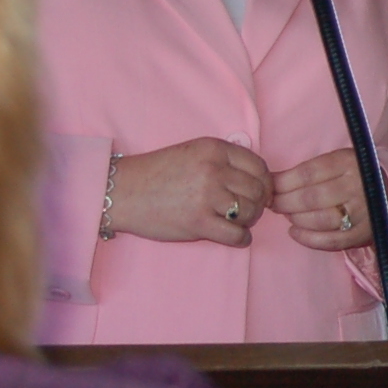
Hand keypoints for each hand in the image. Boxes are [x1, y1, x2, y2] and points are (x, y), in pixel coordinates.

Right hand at [109, 138, 269, 246]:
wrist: (123, 192)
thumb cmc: (158, 173)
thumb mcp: (193, 152)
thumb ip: (223, 159)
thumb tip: (259, 177)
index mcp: (214, 149)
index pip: (259, 166)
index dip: (264, 182)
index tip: (259, 192)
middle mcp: (214, 170)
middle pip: (258, 190)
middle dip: (258, 203)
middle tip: (247, 210)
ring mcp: (206, 196)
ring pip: (251, 212)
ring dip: (249, 221)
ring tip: (236, 221)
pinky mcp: (198, 222)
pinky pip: (237, 235)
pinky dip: (241, 239)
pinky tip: (233, 236)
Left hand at [272, 147, 373, 251]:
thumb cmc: (360, 172)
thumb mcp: (341, 159)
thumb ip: (313, 169)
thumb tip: (273, 179)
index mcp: (349, 163)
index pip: (307, 173)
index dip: (283, 182)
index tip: (269, 186)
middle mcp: (357, 187)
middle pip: (310, 198)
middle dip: (284, 202)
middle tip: (272, 203)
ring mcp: (363, 212)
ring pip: (319, 220)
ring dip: (295, 219)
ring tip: (287, 215)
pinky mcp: (365, 234)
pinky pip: (332, 241)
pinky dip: (309, 239)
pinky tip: (295, 233)